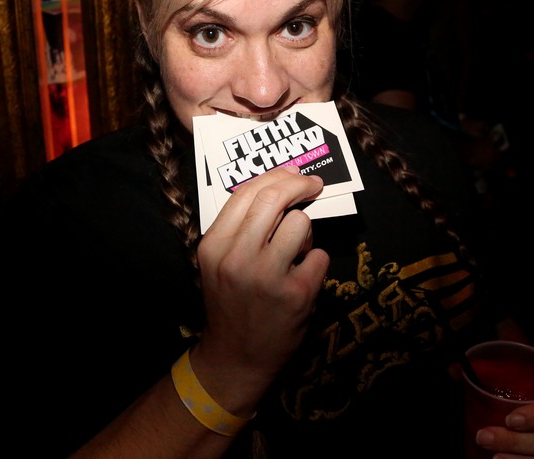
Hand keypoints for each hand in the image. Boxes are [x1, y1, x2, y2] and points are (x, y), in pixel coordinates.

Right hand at [193, 166, 329, 405]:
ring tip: (296, 252)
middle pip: (274, 198)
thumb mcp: (218, 262)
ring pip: (301, 223)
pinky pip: (319, 255)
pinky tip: (301, 279)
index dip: (276, 176)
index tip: (294, 174)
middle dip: (299, 184)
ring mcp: (267, 276)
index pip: (246, 193)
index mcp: (214, 246)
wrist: (236, 358)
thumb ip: (240, 227)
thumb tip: (279, 185)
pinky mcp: (296, 294)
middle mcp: (237, 258)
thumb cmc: (232, 302)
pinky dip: (315, 263)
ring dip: (305, 233)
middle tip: (313, 185)